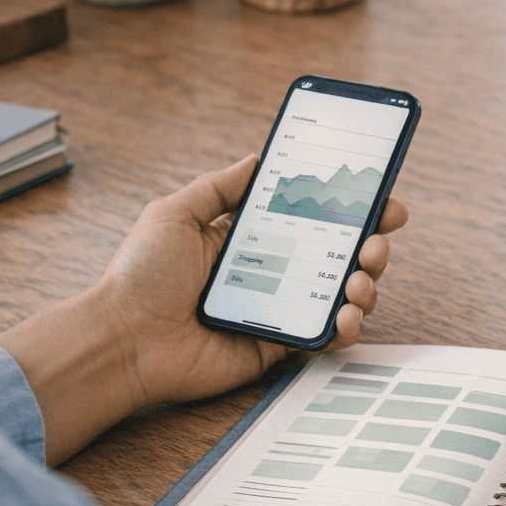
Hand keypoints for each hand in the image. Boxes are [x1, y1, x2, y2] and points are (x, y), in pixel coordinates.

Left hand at [0, 156, 408, 464]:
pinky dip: (346, 327)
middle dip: (372, 246)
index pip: (313, 218)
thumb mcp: (173, 213)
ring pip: (342, 296)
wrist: (123, 339)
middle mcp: (271, 273)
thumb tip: (258, 159)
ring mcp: (278, 311)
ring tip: (358, 280)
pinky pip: (324, 337)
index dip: (352, 209)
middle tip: (377, 242)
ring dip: (365, 285)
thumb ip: (220, 187)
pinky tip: (346, 315)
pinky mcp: (277, 347)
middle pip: (339, 256)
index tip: (382, 199)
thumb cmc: (139, 276)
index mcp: (250, 238)